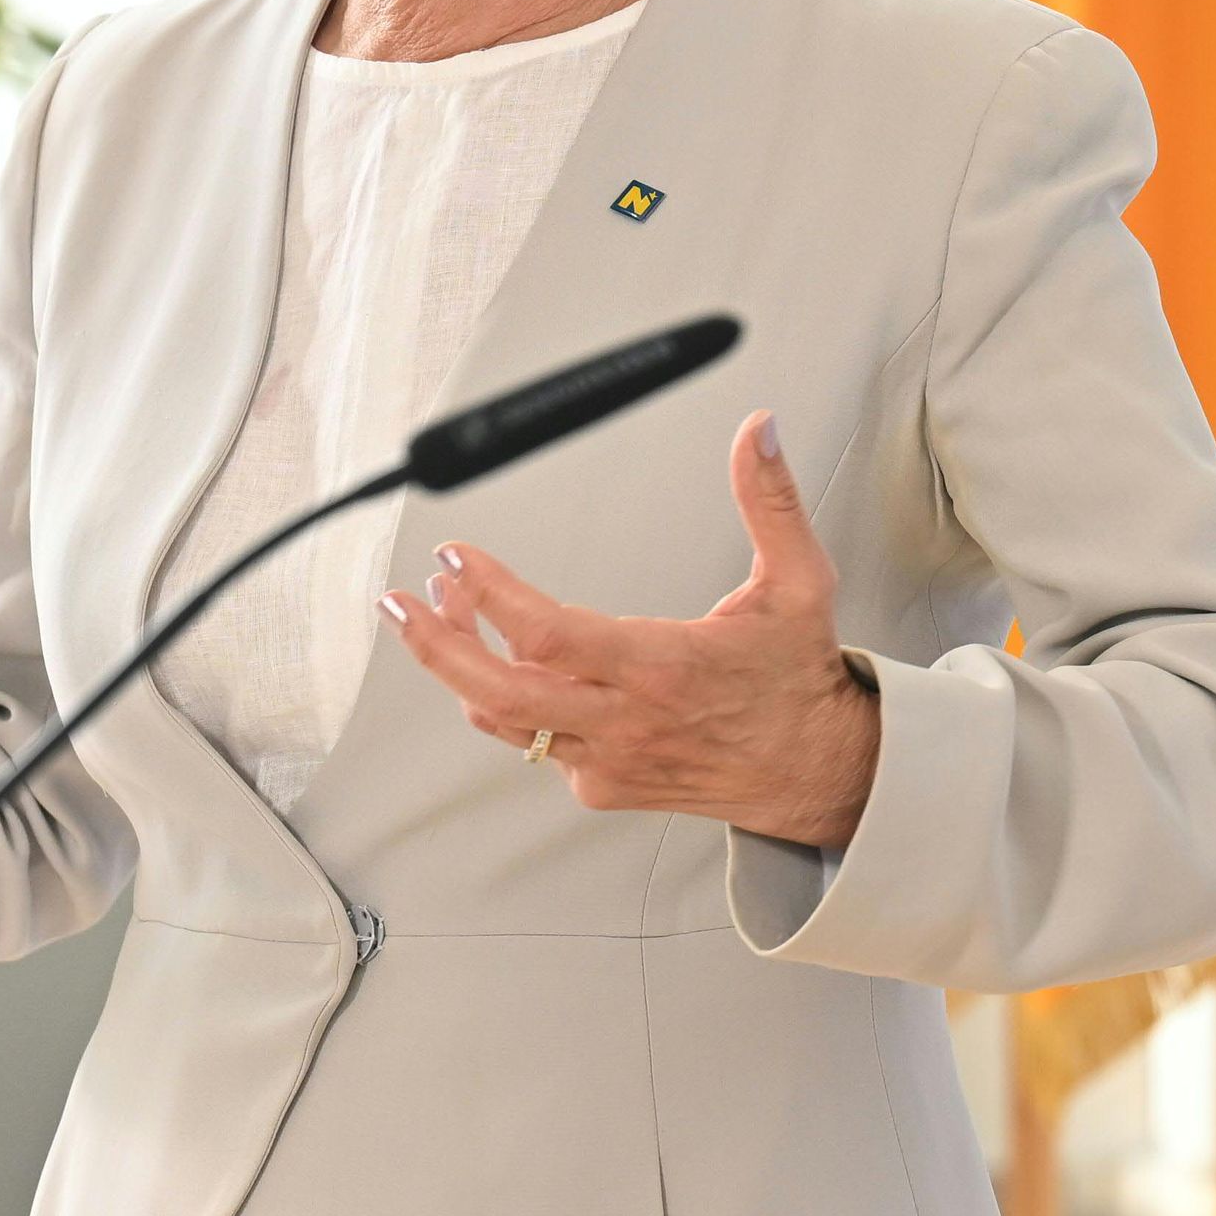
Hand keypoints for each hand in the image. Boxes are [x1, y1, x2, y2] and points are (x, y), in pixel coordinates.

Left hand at [381, 411, 882, 849]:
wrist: (815, 774)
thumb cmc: (798, 678)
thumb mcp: (800, 582)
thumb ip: (771, 500)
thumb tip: (759, 431)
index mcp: (663, 667)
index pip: (548, 634)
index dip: (489, 594)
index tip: (455, 556)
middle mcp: (625, 721)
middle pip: (499, 690)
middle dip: (437, 644)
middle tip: (401, 602)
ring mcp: (607, 759)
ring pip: (504, 720)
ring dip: (462, 667)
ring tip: (436, 615)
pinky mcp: (602, 784)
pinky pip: (533, 743)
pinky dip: (507, 701)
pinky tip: (501, 661)